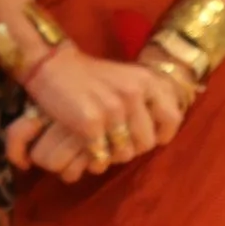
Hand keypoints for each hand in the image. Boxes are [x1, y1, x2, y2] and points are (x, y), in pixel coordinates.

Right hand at [0, 43, 184, 177]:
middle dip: (131, 147)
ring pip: (125, 154)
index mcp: (147, 81)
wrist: (52, 66)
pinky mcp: (91, 122)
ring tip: (100, 144)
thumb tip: (160, 135)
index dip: (160, 134)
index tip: (143, 135)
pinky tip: (87, 148)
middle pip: (146, 143)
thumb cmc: (89, 77)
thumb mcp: (128, 79)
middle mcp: (134, 93)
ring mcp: (113, 108)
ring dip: (111, 155)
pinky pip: (102, 157)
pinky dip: (94, 159)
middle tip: (114, 140)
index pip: (172, 119)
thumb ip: (148, 101)